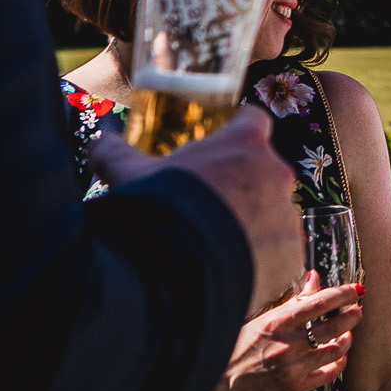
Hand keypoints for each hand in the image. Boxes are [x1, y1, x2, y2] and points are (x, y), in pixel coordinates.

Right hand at [90, 108, 300, 311]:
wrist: (173, 269)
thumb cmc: (156, 208)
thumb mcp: (130, 174)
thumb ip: (116, 152)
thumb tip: (99, 140)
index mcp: (245, 141)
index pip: (253, 121)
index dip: (238, 133)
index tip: (222, 149)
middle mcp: (276, 172)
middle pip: (266, 171)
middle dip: (244, 184)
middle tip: (212, 204)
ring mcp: (287, 215)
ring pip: (275, 213)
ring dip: (255, 222)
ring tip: (218, 243)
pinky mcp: (291, 254)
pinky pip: (281, 253)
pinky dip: (263, 259)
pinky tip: (231, 268)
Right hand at [205, 276, 361, 390]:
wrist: (219, 383)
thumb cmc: (238, 344)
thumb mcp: (263, 317)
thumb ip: (293, 300)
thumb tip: (314, 277)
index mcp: (276, 322)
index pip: (319, 303)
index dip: (342, 294)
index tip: (356, 289)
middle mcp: (286, 345)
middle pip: (333, 326)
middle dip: (352, 315)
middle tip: (358, 309)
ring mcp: (291, 369)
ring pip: (335, 350)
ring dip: (348, 338)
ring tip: (348, 332)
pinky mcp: (294, 388)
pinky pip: (329, 374)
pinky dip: (339, 361)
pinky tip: (339, 354)